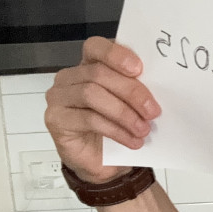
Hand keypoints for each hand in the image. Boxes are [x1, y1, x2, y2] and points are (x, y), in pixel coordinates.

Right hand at [44, 37, 160, 183]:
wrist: (104, 164)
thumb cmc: (117, 128)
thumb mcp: (131, 104)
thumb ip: (136, 87)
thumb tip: (157, 82)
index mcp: (89, 65)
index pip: (96, 47)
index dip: (116, 55)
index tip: (139, 69)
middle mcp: (69, 77)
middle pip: (99, 74)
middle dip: (131, 92)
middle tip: (152, 111)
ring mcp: (59, 97)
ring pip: (91, 94)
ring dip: (123, 113)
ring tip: (143, 129)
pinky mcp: (55, 119)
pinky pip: (88, 119)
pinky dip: (115, 130)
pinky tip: (131, 140)